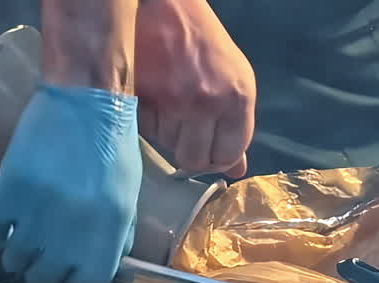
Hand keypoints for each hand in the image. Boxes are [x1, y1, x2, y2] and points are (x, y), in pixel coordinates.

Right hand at [0, 84, 141, 282]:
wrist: (85, 102)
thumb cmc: (114, 149)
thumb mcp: (129, 197)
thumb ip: (118, 236)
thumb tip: (109, 267)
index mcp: (109, 230)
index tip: (69, 277)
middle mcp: (72, 228)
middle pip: (45, 278)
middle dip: (42, 276)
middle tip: (40, 264)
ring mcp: (37, 210)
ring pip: (14, 259)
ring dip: (17, 257)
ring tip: (21, 245)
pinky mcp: (9, 189)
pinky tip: (6, 222)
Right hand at [135, 0, 255, 176]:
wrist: (166, 6)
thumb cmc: (204, 44)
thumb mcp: (234, 81)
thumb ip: (236, 127)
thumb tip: (237, 170)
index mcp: (237, 98)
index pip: (228, 155)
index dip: (216, 158)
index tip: (208, 150)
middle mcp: (207, 102)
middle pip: (194, 159)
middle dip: (189, 152)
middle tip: (184, 132)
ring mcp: (171, 99)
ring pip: (166, 144)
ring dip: (166, 131)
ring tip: (168, 102)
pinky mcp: (141, 94)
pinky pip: (143, 128)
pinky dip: (145, 119)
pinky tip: (152, 96)